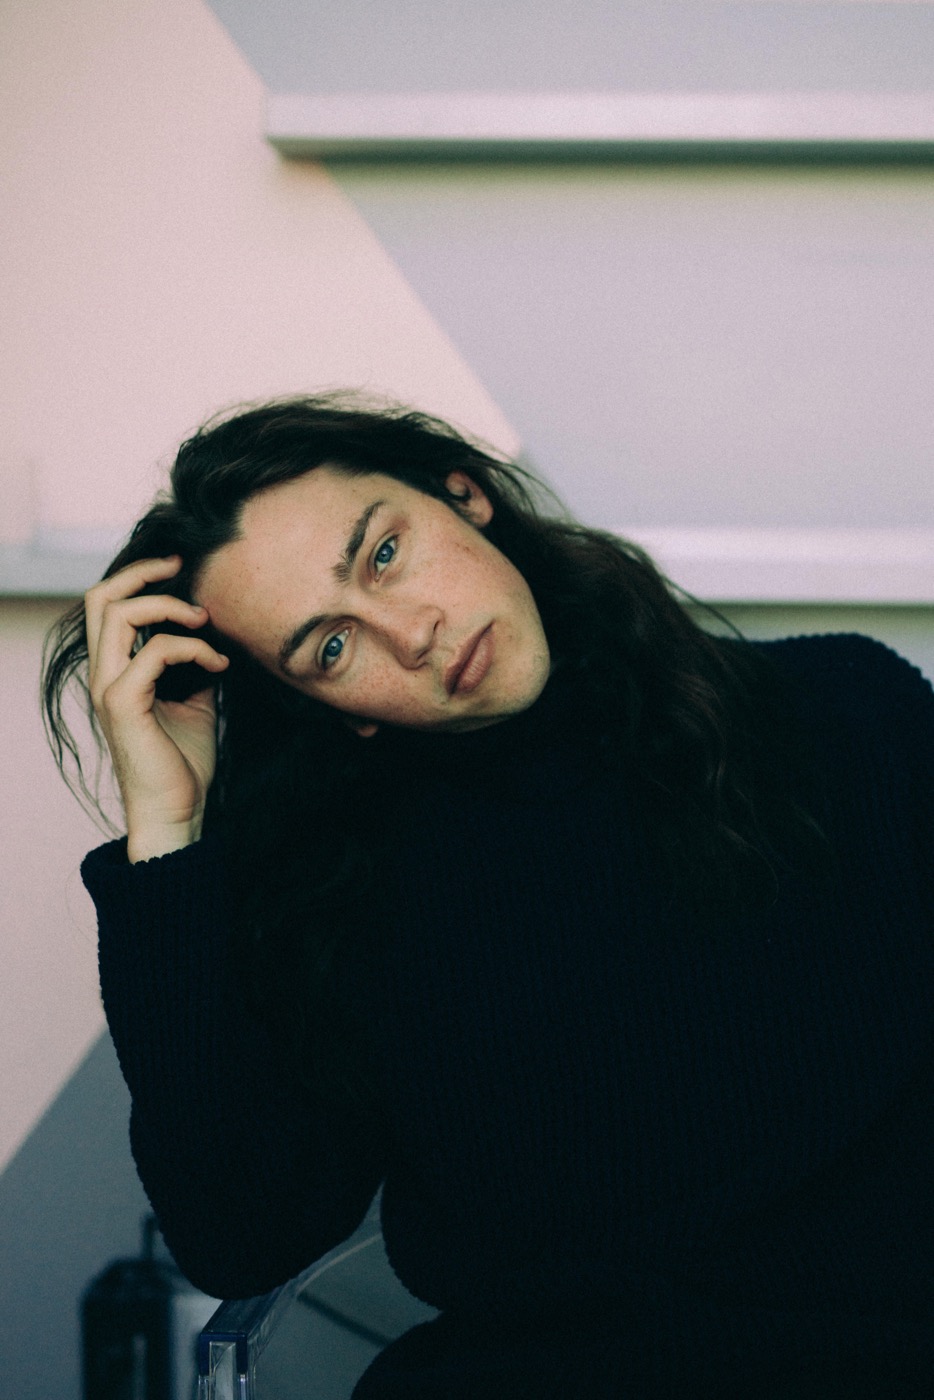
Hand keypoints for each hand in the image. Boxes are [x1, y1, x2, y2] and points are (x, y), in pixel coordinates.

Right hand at [84, 556, 229, 861]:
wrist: (178, 811)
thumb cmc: (184, 761)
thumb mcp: (195, 702)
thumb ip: (194, 667)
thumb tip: (216, 637)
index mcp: (115, 671)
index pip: (108, 605)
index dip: (138, 577)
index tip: (179, 571)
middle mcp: (104, 675)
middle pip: (102, 598)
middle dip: (143, 573)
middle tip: (182, 569)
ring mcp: (109, 689)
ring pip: (120, 615)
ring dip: (169, 608)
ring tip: (206, 622)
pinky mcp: (124, 706)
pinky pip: (153, 653)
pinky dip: (191, 649)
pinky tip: (218, 665)